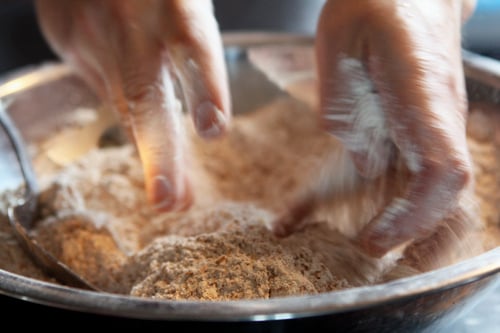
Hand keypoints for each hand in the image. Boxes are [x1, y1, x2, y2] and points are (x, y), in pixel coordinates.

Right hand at [35, 0, 230, 211]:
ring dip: (148, 154)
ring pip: (121, 105)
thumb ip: (187, 43)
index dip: (206, 90)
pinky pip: (101, 83)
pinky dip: (124, 106)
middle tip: (172, 199)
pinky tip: (142, 119)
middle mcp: (129, 21)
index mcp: (174, 1)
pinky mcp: (65, 39)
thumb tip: (186, 119)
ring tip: (171, 195)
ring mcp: (91, 33)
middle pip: (143, 94)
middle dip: (160, 153)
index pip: (193, 48)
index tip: (214, 131)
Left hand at [273, 0, 476, 256]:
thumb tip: (362, 161)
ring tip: (349, 246)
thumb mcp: (340, 40)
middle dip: (416, 235)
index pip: (442, 172)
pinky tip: (323, 210)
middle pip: (447, 194)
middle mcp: (434, 118)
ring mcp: (426, 124)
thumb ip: (343, 103)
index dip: (414, 215)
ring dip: (400, 225)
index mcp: (422, 97)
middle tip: (368, 255)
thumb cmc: (374, 2)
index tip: (374, 237)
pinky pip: (402, 169)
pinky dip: (372, 197)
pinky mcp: (409, 125)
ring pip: (430, 189)